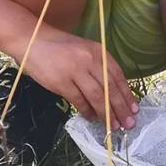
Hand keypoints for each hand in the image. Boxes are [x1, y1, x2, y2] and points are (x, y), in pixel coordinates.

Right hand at [20, 31, 138, 129]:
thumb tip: (111, 93)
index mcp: (98, 51)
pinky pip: (79, 100)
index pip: (118, 76)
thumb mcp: (83, 50)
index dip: (127, 94)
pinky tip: (91, 118)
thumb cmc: (59, 47)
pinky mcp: (61, 81)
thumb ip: (98, 67)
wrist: (32, 39)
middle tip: (128, 124)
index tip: (134, 109)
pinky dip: (87, 111)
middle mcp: (89, 60)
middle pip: (110, 89)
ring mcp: (75, 70)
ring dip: (106, 114)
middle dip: (121, 108)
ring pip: (97, 97)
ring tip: (113, 126)